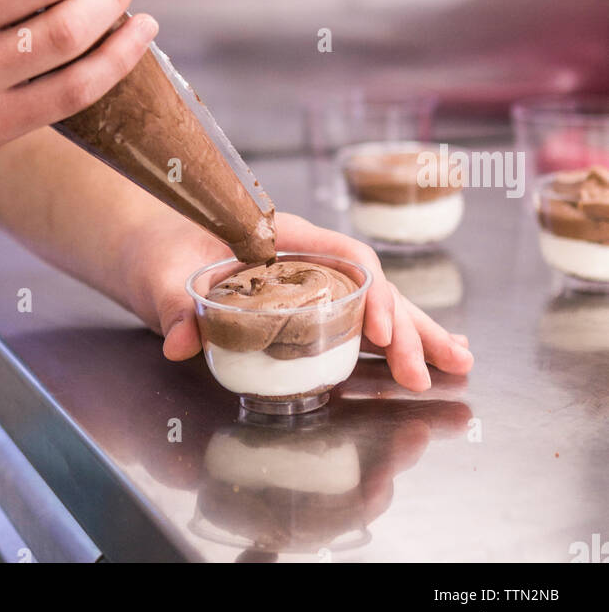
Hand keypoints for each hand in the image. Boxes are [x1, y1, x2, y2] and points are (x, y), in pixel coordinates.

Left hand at [123, 210, 473, 392]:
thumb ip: (177, 304)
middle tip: (427, 373)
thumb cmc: (162, 247)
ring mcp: (310, 283)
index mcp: (282, 237)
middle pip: (372, 286)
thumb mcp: (164, 274)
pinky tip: (425, 361)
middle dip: (406, 329)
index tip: (380, 331)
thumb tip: (182, 340)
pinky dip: (393, 342)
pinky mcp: (305, 308)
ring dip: (416, 335)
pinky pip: (357, 323)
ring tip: (460, 362)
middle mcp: (307, 258)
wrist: (151, 245)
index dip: (371, 292)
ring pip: (375, 305)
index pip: (346, 258)